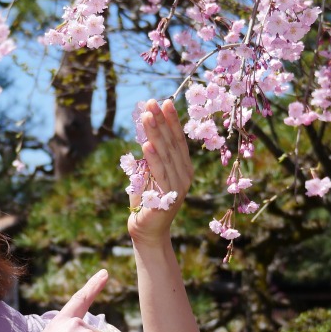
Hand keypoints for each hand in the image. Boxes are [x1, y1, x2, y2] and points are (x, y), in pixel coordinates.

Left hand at [128, 99, 192, 246]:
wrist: (147, 230)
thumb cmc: (145, 200)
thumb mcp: (148, 173)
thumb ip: (150, 156)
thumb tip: (146, 130)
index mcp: (184, 167)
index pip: (178, 139)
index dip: (172, 120)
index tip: (164, 101)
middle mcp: (185, 175)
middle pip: (172, 143)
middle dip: (160, 121)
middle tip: (151, 103)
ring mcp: (178, 186)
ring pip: (165, 154)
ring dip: (155, 133)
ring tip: (146, 116)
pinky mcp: (168, 197)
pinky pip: (159, 173)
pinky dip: (153, 158)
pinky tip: (146, 144)